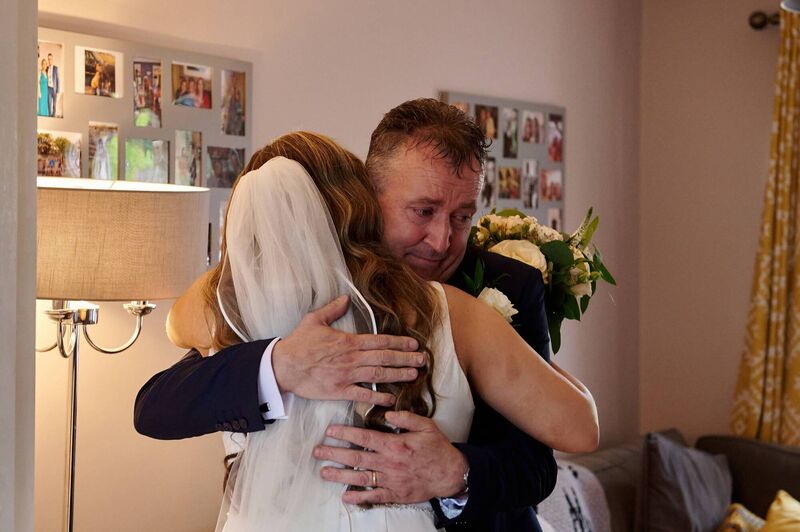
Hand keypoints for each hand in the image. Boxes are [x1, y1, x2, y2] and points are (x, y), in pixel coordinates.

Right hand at [272, 296, 423, 406]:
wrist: (283, 366)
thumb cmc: (298, 343)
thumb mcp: (314, 320)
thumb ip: (332, 309)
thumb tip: (345, 298)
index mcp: (348, 341)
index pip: (380, 340)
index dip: (399, 342)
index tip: (414, 344)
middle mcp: (351, 358)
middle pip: (384, 357)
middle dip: (406, 358)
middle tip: (423, 360)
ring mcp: (347, 375)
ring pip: (378, 374)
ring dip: (398, 374)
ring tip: (415, 375)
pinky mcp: (339, 390)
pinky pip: (363, 394)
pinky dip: (379, 396)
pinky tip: (392, 399)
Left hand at [314, 411, 467, 504]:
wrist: (451, 474)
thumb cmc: (437, 448)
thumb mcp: (426, 426)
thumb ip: (406, 418)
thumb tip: (387, 412)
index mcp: (395, 444)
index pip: (364, 438)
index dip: (345, 434)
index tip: (330, 431)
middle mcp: (389, 463)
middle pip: (356, 458)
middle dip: (334, 454)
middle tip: (317, 452)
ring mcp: (391, 480)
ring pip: (361, 478)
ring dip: (340, 475)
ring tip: (324, 473)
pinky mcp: (395, 493)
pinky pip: (374, 496)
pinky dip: (360, 498)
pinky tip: (346, 497)